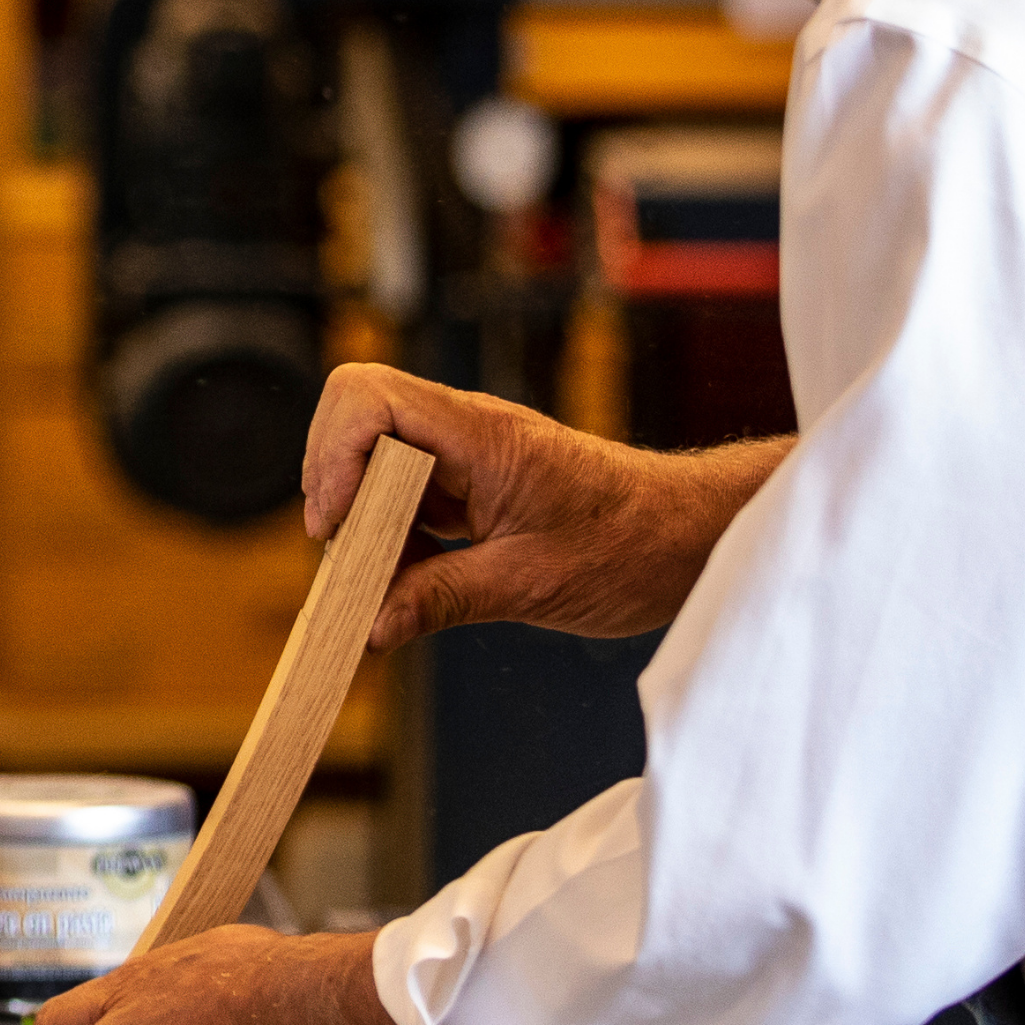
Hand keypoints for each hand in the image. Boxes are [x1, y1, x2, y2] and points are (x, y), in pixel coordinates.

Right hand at [303, 364, 785, 649]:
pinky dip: (391, 539)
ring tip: (378, 583)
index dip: (331, 455)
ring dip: (362, 520)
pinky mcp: (472, 483)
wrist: (693, 537)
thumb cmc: (634, 546)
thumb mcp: (532, 586)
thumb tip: (371, 626)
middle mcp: (465, 429)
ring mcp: (466, 454)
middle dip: (334, 486)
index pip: (368, 398)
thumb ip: (443, 600)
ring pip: (374, 461)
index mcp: (481, 434)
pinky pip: (406, 495)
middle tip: (348, 559)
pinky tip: (407, 584)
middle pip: (355, 418)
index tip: (334, 527)